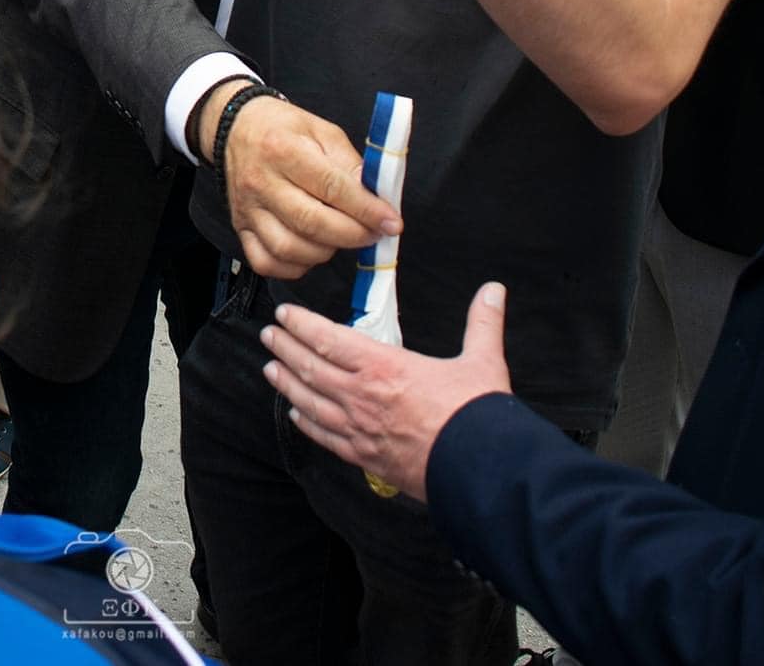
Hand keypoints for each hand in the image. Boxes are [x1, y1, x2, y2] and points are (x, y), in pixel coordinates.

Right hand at [205, 89, 399, 279]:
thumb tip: (376, 199)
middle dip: (353, 235)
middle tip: (374, 233)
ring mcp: (247, 209)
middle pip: (311, 223)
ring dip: (326, 251)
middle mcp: (261, 182)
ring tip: (341, 237)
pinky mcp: (241, 227)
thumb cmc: (284, 128)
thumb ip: (350, 164)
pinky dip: (295, 267)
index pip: (331, 188)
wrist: (237, 128)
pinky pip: (267, 262)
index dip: (367, 210)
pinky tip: (312, 250)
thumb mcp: (323, 131)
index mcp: (283, 150)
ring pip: (289, 249)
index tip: (392, 222)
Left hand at [259, 286, 512, 501]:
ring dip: (287, 383)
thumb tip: (494, 291)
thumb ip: (483, 323)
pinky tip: (296, 415)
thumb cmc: (478, 417)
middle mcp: (363, 396)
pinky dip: (306, 423)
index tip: (286, 314)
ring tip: (271, 369)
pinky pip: (325, 437)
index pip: (329, 339)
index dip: (302, 324)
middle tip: (269, 335)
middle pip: (311, 368)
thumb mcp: (482, 361)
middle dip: (285, 348)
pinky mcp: (365, 457)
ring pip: (310, 402)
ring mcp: (360, 429)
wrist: (480, 471)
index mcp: (385, 367)